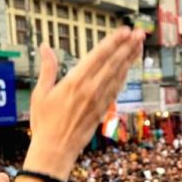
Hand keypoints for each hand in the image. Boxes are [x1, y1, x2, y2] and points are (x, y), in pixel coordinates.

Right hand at [26, 28, 144, 179]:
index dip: (113, 42)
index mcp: (74, 82)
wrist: (56, 151)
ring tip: (139, 45)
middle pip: (114, 63)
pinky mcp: (103, 110)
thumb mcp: (41, 93)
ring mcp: (99, 100)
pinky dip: (124, 76)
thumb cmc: (44, 123)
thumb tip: (44, 47)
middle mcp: (91, 89)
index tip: (124, 31)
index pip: (98, 56)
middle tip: (140, 33)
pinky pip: (117, 89)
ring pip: (119, 75)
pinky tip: (129, 67)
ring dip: (130, 59)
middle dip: (128, 46)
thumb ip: (47, 68)